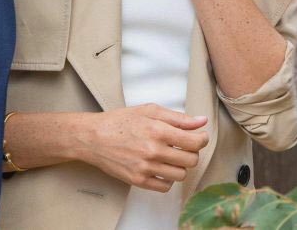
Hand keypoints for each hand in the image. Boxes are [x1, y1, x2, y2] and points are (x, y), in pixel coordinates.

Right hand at [77, 104, 209, 191]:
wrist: (93, 138)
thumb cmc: (120, 121)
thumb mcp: (150, 110)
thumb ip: (178, 118)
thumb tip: (201, 121)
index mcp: (158, 130)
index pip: (194, 142)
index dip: (202, 139)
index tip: (200, 138)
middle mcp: (153, 151)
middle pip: (191, 160)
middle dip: (192, 152)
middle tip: (184, 146)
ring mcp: (146, 168)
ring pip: (180, 175)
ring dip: (181, 166)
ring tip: (172, 156)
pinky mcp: (138, 180)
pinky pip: (165, 187)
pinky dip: (168, 179)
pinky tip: (162, 167)